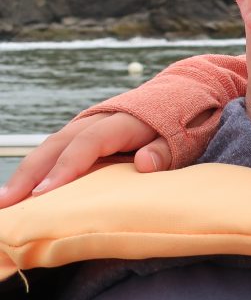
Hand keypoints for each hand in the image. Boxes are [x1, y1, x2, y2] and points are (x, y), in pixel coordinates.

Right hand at [0, 113, 169, 207]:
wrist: (179, 95)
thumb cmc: (181, 123)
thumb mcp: (182, 137)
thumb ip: (164, 150)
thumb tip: (144, 163)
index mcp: (122, 121)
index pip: (88, 143)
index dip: (66, 167)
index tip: (45, 193)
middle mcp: (97, 120)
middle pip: (57, 145)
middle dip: (29, 174)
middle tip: (5, 203)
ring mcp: (87, 126)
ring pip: (50, 148)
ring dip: (25, 174)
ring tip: (4, 203)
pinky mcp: (83, 135)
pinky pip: (55, 151)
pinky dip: (37, 170)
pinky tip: (22, 192)